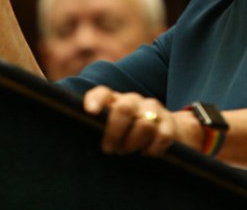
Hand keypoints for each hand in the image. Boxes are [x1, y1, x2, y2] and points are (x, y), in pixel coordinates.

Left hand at [84, 86, 202, 156]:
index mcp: (116, 100)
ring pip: (144, 125)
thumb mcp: (114, 126)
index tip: (90, 112)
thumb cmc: (130, 132)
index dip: (96, 100)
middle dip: (114, 132)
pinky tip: (147, 153)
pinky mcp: (169, 125)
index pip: (103, 93)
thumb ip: (99, 127)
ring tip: (128, 151)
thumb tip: (77, 136)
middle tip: (109, 149)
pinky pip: (161, 137)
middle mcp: (135, 102)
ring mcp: (153, 111)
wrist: (169, 129)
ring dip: (133, 144)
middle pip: (124, 109)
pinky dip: (153, 149)